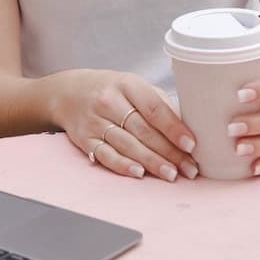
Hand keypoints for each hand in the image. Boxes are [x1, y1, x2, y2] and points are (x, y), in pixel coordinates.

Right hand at [50, 69, 198, 180]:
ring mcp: (95, 121)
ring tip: (171, 174)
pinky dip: (123, 165)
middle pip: (143, 130)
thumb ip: (157, 103)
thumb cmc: (111, 90)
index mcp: (127, 84)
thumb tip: (185, 128)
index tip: (191, 144)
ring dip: (151, 162)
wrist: (69, 92)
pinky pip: (106, 155)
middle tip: (189, 168)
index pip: (154, 108)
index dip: (173, 128)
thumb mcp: (133, 85)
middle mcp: (109, 101)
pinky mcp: (85, 139)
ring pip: (127, 145)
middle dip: (169, 152)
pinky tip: (139, 173)